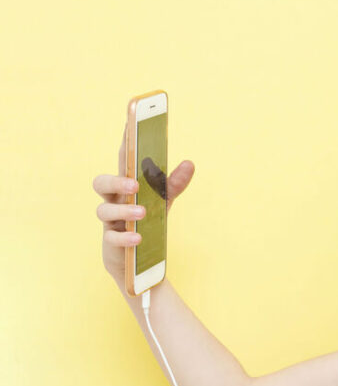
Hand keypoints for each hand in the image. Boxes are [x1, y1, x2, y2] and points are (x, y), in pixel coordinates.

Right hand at [93, 121, 194, 290]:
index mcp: (125, 187)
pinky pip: (112, 238)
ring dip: (123, 211)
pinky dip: (125, 237)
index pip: (121, 162)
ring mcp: (110, 222)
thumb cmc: (147, 223)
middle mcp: (113, 201)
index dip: (122, 144)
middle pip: (101, 183)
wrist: (138, 260)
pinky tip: (139, 237)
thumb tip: (189, 163)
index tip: (128, 125)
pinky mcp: (111, 243)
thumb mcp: (163, 203)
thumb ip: (173, 184)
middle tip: (134, 185)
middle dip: (115, 181)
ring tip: (141, 213)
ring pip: (103, 211)